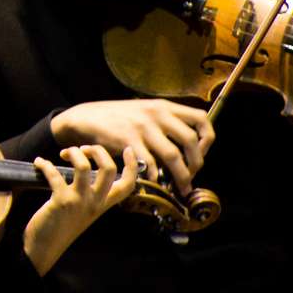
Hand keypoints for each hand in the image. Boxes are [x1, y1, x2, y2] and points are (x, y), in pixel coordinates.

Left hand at [24, 145, 138, 275]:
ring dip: (73, 153)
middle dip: (97, 151)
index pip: (127, 186)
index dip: (131, 166)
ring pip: (83, 166)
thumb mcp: (84, 211)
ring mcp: (79, 201)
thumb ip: (91, 194)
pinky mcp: (61, 201)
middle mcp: (95, 203)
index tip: (128, 150)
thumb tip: (86, 168)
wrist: (45, 248)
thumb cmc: (62, 226)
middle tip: (82, 149)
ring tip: (63, 153)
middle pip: (109, 169)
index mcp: (103, 205)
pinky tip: (39, 163)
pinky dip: (44, 164)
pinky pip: (54, 174)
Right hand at [50, 99, 213, 194]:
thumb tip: (186, 147)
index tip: (200, 153)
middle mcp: (156, 113)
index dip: (207, 139)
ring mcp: (142, 127)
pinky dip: (155, 177)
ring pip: (173, 156)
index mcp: (164, 106)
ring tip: (180, 187)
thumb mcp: (144, 110)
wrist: (85, 117)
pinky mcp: (128, 140)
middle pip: (190, 140)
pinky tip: (155, 182)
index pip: (201, 118)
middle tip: (191, 176)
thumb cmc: (116, 117)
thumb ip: (164, 122)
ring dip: (181, 176)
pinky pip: (150, 163)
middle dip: (196, 164)